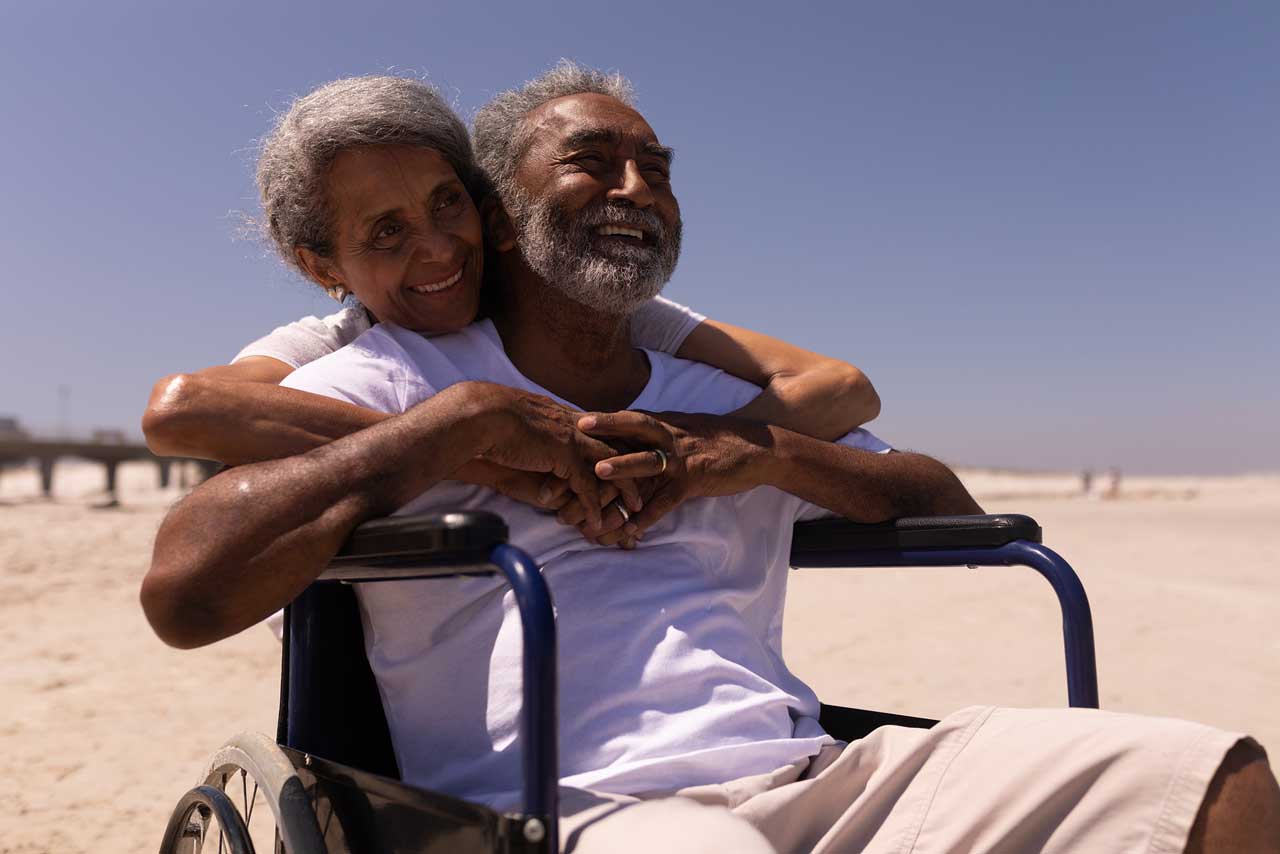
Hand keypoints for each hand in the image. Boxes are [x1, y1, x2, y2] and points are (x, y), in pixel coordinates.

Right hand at [464, 384, 640, 528]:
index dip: (618, 448)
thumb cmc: (492, 419)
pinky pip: (586, 485)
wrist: (480, 415)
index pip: (603, 431)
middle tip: (647, 486)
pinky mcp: (562, 453)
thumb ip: (539, 434)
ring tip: (635, 509)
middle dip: (634, 467)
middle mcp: (575, 424)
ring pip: (610, 466)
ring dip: (625, 489)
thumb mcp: (523, 423)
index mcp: (566, 415)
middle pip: (616, 446)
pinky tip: (597, 523)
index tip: (632, 462)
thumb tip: (540, 447)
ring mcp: (572, 437)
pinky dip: (593, 506)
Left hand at [576, 410, 770, 536]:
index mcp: (666, 424)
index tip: (575, 415)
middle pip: (635, 427)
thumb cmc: (717, 441)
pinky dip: (651, 514)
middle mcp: (671, 437)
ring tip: (599, 473)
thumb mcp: (684, 429)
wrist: (758, 449)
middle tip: (578, 428)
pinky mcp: (696, 480)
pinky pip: (669, 499)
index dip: (604, 417)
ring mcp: (683, 458)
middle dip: (606, 427)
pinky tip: (633, 528)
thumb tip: (627, 435)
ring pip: (649, 460)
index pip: (630, 418)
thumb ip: (656, 431)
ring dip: (624, 466)